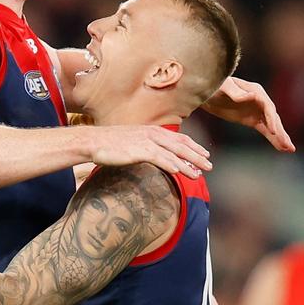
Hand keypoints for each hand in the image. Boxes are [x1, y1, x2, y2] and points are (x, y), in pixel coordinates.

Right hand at [91, 124, 211, 178]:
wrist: (93, 141)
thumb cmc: (110, 143)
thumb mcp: (133, 142)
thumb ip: (146, 147)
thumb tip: (154, 156)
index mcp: (152, 130)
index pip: (179, 137)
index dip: (194, 146)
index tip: (204, 154)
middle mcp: (153, 134)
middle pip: (181, 145)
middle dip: (197, 156)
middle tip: (209, 166)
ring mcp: (146, 141)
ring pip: (173, 153)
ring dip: (188, 164)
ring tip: (198, 173)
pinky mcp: (139, 150)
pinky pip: (159, 158)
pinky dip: (171, 164)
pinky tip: (179, 172)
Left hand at [204, 76, 294, 151]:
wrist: (206, 94)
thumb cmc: (215, 86)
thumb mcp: (223, 87)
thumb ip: (236, 92)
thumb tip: (252, 96)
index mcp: (255, 91)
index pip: (268, 107)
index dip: (272, 119)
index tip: (274, 131)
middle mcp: (260, 101)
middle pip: (273, 118)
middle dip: (281, 131)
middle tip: (288, 145)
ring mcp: (257, 111)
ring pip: (272, 126)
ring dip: (281, 137)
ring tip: (290, 149)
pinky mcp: (252, 120)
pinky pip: (265, 130)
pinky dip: (273, 139)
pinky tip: (281, 148)